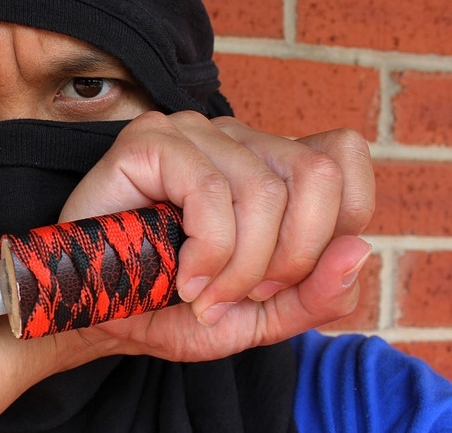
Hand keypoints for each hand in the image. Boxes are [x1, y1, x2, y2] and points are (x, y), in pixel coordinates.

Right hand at [56, 111, 373, 362]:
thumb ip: (316, 296)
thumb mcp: (258, 319)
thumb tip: (361, 250)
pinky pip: (210, 192)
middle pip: (317, 174)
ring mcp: (191, 132)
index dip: (336, 224)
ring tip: (204, 294)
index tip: (286, 278)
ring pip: (264, 189)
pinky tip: (184, 276)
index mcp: (267, 166)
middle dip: (293, 257)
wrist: (89, 313)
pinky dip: (208, 252)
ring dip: (242, 267)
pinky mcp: (149, 140)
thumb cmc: (166, 307)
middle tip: (247, 295)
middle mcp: (234, 138)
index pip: (344, 157)